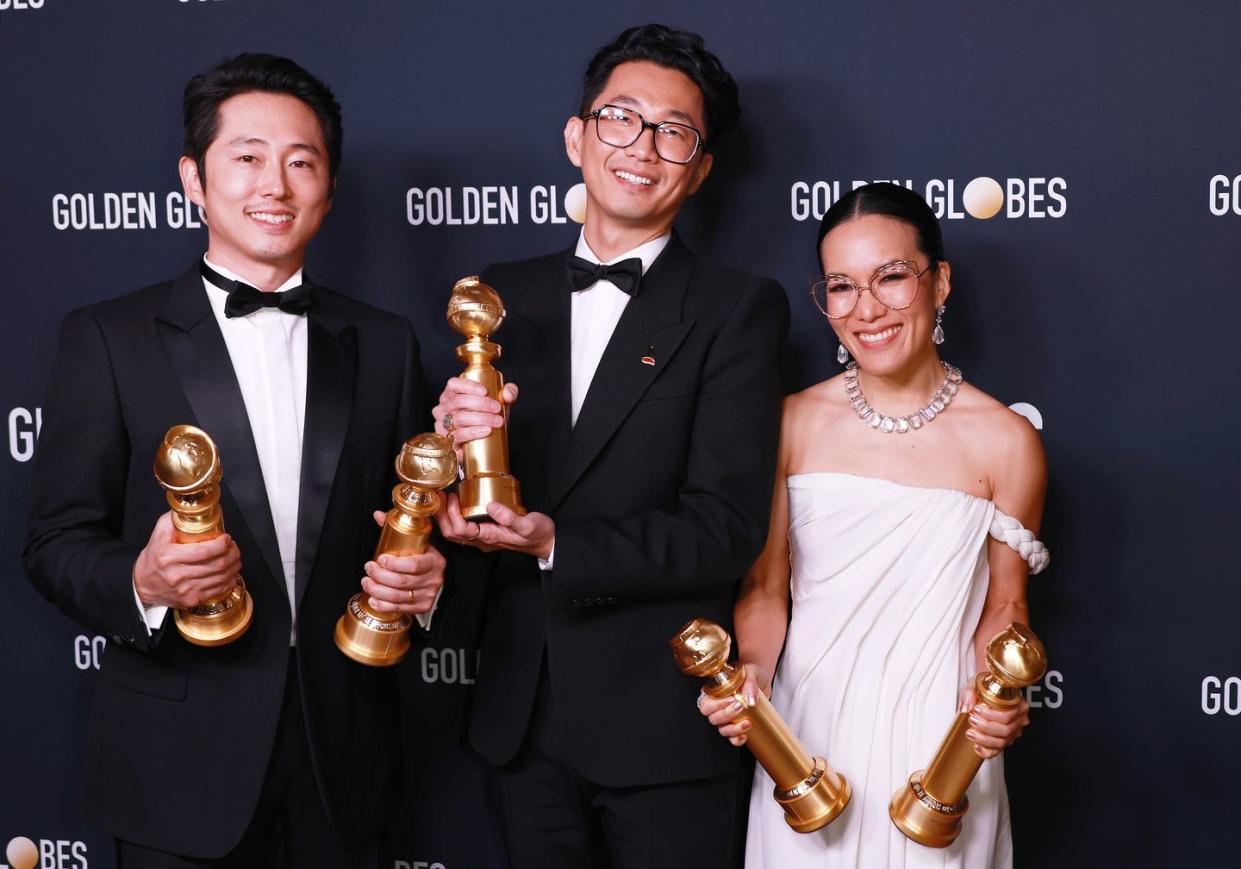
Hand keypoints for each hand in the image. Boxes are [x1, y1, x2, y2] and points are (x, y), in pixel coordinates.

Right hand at [133, 512, 241, 608]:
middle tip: (234, 547)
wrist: (143, 584)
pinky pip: (218, 590)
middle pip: (217, 565)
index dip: (222, 544)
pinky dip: (229, 580)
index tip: (226, 538)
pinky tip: (229, 573)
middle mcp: (177, 575)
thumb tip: (191, 508)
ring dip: (234, 566)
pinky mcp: (192, 600)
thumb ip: (174, 519)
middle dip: (232, 554)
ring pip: (221, 578)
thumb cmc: (153, 558)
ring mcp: (185, 590)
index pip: (204, 551)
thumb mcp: (159, 534)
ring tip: (234, 558)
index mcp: (169, 557)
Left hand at [360, 511, 444, 613]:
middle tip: (368, 568)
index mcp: (434, 561)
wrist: (435, 577)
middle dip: (380, 576)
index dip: (394, 564)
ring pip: (398, 596)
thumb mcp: (416, 543)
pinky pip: (399, 608)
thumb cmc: (423, 558)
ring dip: (378, 590)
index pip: (414, 564)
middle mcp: (433, 579)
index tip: (380, 558)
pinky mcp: (421, 607)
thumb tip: (378, 515)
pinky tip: (373, 599)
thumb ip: (397, 529)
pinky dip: (383, 605)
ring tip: (366, 582)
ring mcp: (428, 595)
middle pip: (403, 581)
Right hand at [433, 376, 518, 448]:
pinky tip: (486, 431)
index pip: (454, 384)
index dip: (468, 386)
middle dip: (481, 404)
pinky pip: (458, 435)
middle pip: (459, 401)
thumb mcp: (499, 404)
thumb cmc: (488, 419)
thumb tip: (507, 393)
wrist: (484, 447)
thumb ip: (508, 393)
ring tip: (497, 421)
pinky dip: (474, 432)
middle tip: (497, 408)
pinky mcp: (446, 441)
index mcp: (451, 394)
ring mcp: (442, 424)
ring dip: (481, 418)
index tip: (486, 392)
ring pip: (459, 418)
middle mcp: (443, 407)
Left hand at [435, 494, 553, 560]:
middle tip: (438, 496)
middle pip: (452, 533)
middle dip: (442, 516)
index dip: (452, 514)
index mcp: (490, 537)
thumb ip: (510, 517)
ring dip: (445, 516)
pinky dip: (454, 516)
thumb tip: (491, 506)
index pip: (461, 530)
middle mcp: (483, 540)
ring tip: (443, 498)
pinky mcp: (486, 531)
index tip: (452, 497)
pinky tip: (455, 503)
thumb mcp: (529, 525)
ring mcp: (483, 537)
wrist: (546, 542)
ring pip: (455, 532)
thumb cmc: (538, 535)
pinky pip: (463, 527)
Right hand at [697, 663, 771, 746]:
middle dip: (726, 715)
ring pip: (722, 729)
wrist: (763, 679)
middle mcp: (717, 706)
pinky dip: (736, 740)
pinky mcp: (736, 725)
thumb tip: (751, 701)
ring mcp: (726, 718)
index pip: (705, 703)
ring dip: (733, 729)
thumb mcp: (750, 672)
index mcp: (713, 692)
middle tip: (740, 707)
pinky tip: (744, 736)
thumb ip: (750, 683)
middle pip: (713, 718)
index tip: (732, 700)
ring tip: (747, 723)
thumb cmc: (751, 672)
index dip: (716, 705)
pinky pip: (731, 738)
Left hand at [959, 686, 1029, 758]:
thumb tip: (966, 707)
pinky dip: (987, 751)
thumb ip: (970, 693)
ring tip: (971, 732)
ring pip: (1002, 742)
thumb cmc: (987, 686)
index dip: (991, 715)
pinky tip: (977, 746)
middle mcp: (1019, 719)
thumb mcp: (977, 683)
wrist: (988, 690)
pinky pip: (998, 751)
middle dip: (985, 727)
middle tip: (972, 720)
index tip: (976, 709)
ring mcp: (1013, 731)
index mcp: (1018, 704)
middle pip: (1006, 730)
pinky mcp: (1004, 740)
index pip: (1008, 715)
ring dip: (984, 739)